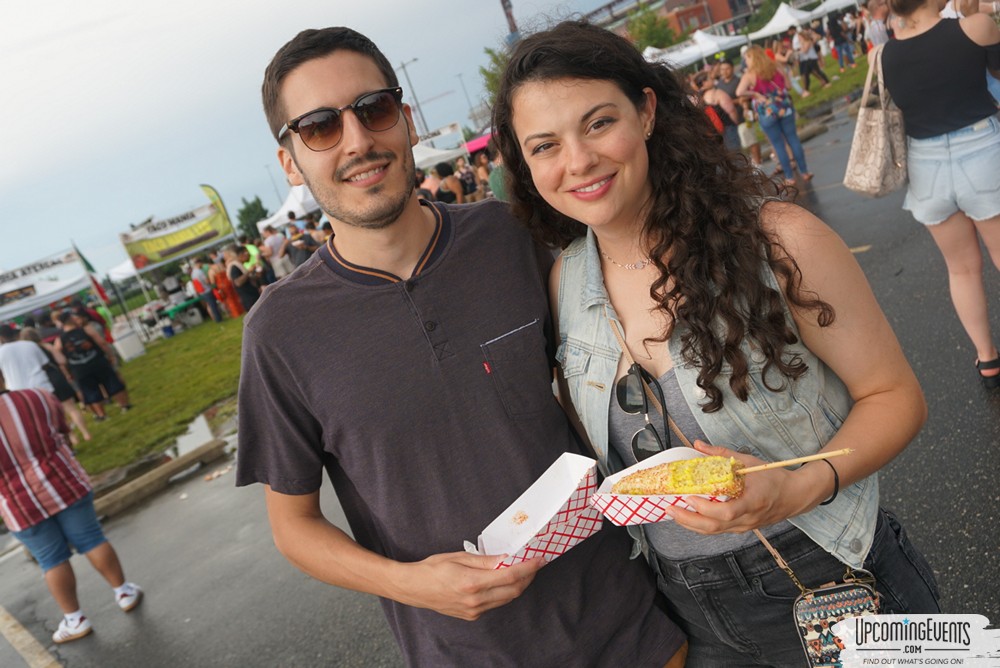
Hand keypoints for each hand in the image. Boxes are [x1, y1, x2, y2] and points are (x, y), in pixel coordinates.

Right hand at [392, 551, 544, 620]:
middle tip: (535, 564)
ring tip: (524, 571)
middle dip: (528, 577)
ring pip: (506, 599)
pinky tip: (504, 581)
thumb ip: (484, 560)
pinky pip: (495, 603)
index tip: (539, 559)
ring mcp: (474, 610)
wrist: (413, 588)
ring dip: (518, 585)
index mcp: (472, 583)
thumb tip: (506, 559)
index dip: (528, 567)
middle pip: (513, 591)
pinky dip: (504, 592)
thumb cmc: (432, 568)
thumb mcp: (458, 557)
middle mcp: (476, 600)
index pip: (509, 576)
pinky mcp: (472, 615)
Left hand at [663, 440, 815, 534]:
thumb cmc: (773, 478)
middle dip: (688, 520)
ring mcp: (745, 526)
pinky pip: (718, 530)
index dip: (705, 508)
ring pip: (714, 531)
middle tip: (670, 509)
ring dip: (691, 524)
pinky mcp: (742, 528)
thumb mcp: (749, 462)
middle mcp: (747, 518)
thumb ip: (722, 454)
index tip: (690, 498)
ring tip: (673, 513)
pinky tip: (689, 517)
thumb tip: (698, 445)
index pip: (726, 512)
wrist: (795, 496)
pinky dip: (701, 525)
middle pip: (714, 527)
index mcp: (752, 501)